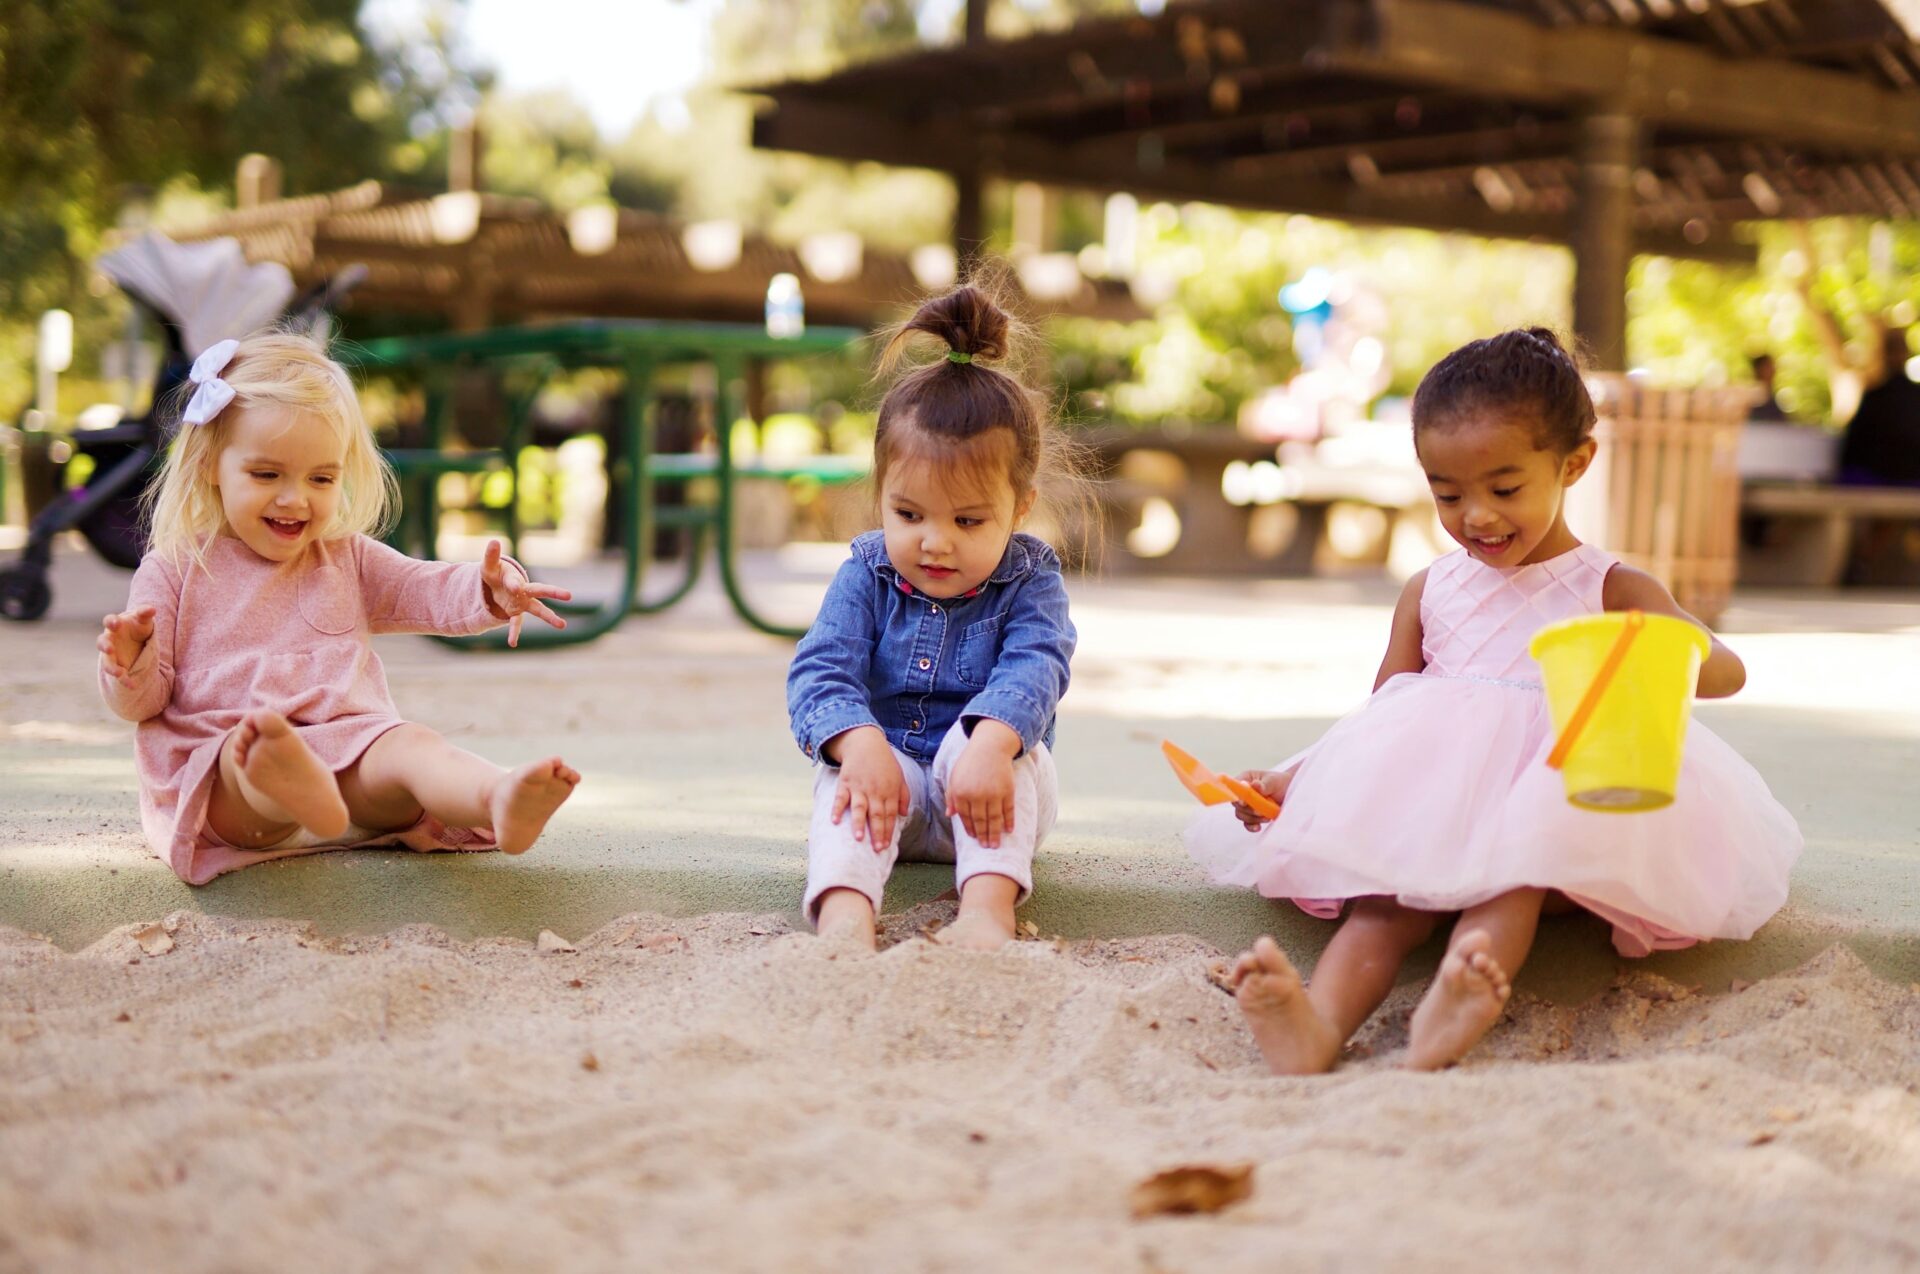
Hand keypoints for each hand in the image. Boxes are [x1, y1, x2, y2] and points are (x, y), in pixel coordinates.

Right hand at [97, 605, 156, 682]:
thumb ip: (145, 614)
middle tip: (109, 649)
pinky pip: (119, 675)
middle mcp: (110, 640)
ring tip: (119, 673)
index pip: (109, 621)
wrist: (137, 640)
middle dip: (104, 646)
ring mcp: (112, 655)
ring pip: (107, 662)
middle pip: (102, 642)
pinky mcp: (117, 666)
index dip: (111, 622)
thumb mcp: (143, 620)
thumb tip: (152, 609)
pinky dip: (125, 681)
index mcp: (115, 625)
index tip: (117, 623)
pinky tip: (132, 686)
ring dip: (111, 668)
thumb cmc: (138, 626)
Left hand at [481, 540, 572, 646]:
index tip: (513, 587)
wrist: (495, 585)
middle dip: (554, 592)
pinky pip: (517, 624)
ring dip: (550, 617)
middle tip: (569, 596)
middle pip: (541, 591)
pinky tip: (512, 643)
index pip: (515, 581)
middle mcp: (523, 591)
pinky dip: (514, 633)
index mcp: (515, 578)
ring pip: (538, 610)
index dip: (513, 584)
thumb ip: (491, 556)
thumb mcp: (489, 566)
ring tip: (563, 626)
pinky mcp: (516, 613)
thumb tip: (494, 540)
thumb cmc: (494, 574)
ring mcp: (522, 603)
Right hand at [829, 727, 910, 850]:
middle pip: (877, 814)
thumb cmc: (884, 762)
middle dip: (877, 832)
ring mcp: (859, 787)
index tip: (885, 846)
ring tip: (859, 838)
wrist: (865, 743)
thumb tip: (903, 815)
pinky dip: (836, 809)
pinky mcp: (845, 783)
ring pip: (859, 808)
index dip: (888, 831)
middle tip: (876, 849)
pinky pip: (840, 798)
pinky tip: (834, 821)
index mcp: (890, 791)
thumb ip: (903, 796)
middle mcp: (875, 791)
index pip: (890, 815)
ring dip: (858, 823)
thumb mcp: (899, 776)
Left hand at [946, 721, 1019, 848]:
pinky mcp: (1007, 791)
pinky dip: (1009, 821)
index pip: (965, 816)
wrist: (990, 747)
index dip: (970, 828)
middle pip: (980, 821)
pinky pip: (1008, 810)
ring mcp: (993, 794)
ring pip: (994, 819)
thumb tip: (950, 815)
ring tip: (996, 845)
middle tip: (986, 847)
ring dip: (995, 834)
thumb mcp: (955, 776)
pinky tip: (1009, 830)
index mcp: (961, 792)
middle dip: (983, 836)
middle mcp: (976, 795)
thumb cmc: (970, 762)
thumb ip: (951, 796)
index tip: (974, 837)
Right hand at [1232, 768, 1291, 831]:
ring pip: (1241, 814)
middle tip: (1260, 812)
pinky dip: (1251, 826)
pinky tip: (1258, 827)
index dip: (1236, 796)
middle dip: (1248, 809)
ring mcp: (1247, 804)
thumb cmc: (1281, 782)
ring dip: (1253, 818)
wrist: (1291, 792)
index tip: (1244, 803)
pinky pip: (1246, 823)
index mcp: (1245, 779)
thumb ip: (1263, 785)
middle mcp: (1243, 792)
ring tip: (1266, 817)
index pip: (1234, 787)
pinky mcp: (1252, 815)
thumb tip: (1254, 785)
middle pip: (1236, 803)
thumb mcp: (1274, 781)